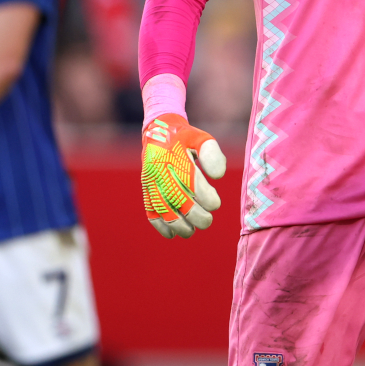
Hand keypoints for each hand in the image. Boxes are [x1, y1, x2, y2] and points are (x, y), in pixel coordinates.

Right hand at [141, 113, 226, 237]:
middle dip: (194, 215)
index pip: (191, 182)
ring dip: (177, 225)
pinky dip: (160, 226)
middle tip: (207, 221)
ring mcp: (151, 181)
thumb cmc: (185, 138)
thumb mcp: (201, 138)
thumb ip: (212, 154)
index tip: (215, 203)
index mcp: (176, 157)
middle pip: (177, 199)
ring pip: (162, 209)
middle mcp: (161, 170)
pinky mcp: (146, 189)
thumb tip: (218, 176)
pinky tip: (172, 234)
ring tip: (191, 231)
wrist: (158, 131)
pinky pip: (150, 210)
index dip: (205, 197)